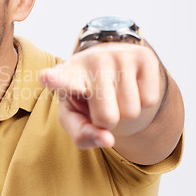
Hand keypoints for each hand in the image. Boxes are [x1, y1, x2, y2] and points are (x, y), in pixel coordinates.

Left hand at [40, 43, 164, 148]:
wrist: (112, 66)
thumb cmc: (86, 97)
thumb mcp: (75, 116)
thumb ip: (82, 134)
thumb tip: (108, 140)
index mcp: (67, 75)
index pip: (60, 79)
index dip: (54, 79)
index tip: (45, 77)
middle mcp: (92, 60)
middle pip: (108, 117)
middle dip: (107, 121)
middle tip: (101, 104)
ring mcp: (118, 55)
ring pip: (131, 111)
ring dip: (125, 112)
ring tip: (115, 93)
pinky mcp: (143, 56)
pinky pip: (149, 100)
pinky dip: (142, 102)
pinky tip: (130, 86)